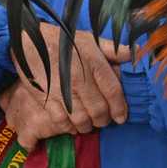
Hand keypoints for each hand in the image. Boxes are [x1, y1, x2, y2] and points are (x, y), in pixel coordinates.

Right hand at [2, 23, 130, 150]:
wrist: (31, 40)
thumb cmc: (63, 40)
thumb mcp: (91, 39)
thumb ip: (114, 50)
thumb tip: (136, 53)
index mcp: (94, 64)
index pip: (113, 92)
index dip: (120, 108)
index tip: (121, 117)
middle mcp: (80, 79)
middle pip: (98, 110)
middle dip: (103, 120)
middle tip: (104, 121)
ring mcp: (62, 90)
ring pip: (81, 119)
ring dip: (87, 126)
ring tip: (89, 125)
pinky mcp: (46, 99)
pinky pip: (61, 121)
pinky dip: (69, 127)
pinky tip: (72, 125)